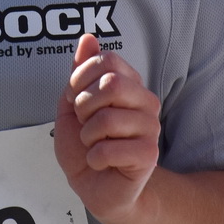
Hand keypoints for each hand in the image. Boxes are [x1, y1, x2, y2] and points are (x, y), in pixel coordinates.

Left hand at [54, 33, 160, 223]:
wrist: (96, 185)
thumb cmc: (86, 145)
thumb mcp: (72, 105)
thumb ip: (80, 72)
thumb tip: (88, 38)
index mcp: (129, 84)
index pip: (107, 61)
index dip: (81, 79)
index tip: (76, 99)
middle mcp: (145, 101)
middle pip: (111, 84)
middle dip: (84, 106)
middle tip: (84, 123)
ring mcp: (150, 128)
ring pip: (107, 119)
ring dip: (87, 137)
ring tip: (93, 145)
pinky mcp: (149, 154)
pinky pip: (109, 149)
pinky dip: (94, 158)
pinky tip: (100, 161)